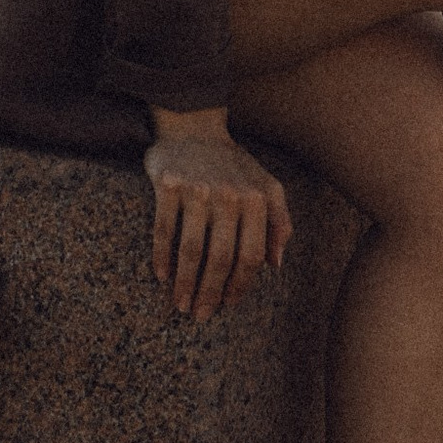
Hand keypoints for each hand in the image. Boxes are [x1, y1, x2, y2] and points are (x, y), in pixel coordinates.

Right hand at [145, 109, 290, 321]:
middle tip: (201, 316)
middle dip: (211, 292)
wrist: (194, 126)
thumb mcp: (267, 186)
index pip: (251, 254)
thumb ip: (280, 222)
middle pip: (221, 257)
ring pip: (191, 249)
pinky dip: (162, 257)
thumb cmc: (234, 164)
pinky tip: (162, 277)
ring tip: (181, 305)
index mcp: (255, 199)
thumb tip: (276, 265)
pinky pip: (164, 229)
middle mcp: (228, 196)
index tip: (228, 304)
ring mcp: (197, 190)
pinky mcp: (168, 185)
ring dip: (186, 283)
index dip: (240, 285)